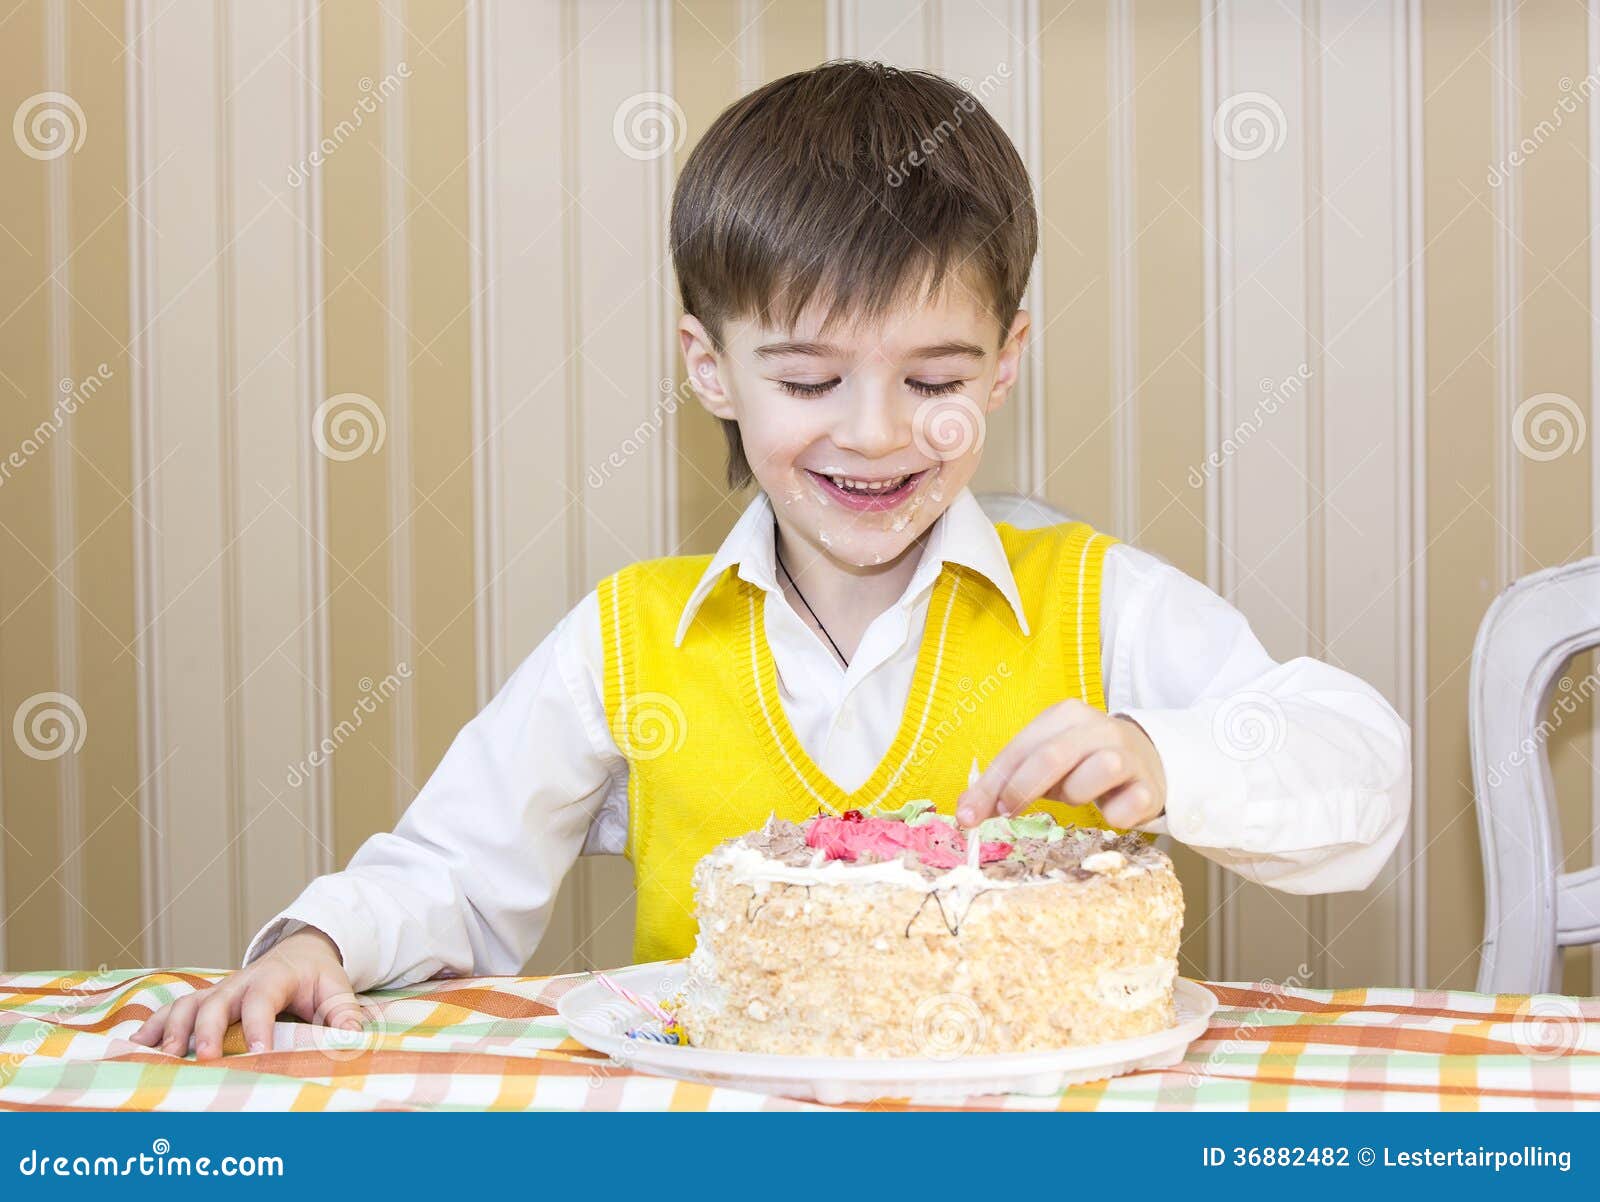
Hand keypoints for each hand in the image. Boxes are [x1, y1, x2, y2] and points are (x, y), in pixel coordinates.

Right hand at [129, 927, 363, 1059]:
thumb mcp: (337, 990)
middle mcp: (239, 982)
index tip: (259, 1052)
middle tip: (207, 1060)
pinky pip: (171, 1010)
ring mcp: (217, 991)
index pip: (263, 999)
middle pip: (216, 1001)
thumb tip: (352, 1041)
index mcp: (274, 977)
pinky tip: (134, 1048)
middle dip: (208, 1030)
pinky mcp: (203, 1001)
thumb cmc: (318, 979)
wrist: (300, 953)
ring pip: (187, 1005)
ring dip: (171, 1031)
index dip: (259, 1024)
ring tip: (162, 1060)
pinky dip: (151, 1027)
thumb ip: (344, 1014)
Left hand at [955, 700, 1166, 829]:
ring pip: (1091, 777)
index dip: (992, 783)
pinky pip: (1124, 810)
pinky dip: (1113, 816)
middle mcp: (1098, 728)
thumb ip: (1006, 783)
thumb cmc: (1081, 763)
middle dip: (1022, 788)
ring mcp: (1128, 755)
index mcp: (1065, 716)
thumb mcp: (1043, 764)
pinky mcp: (1148, 787)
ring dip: (1074, 795)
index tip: (969, 815)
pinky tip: (1112, 808)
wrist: (1147, 761)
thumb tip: (966, 812)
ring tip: (1078, 795)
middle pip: (1052, 756)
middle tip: (1008, 813)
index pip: (1020, 748)